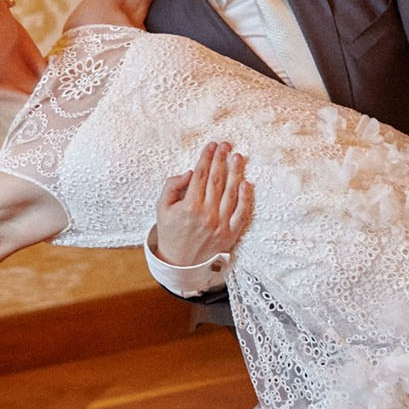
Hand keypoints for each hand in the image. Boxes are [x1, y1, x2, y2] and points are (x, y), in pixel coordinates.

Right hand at [154, 141, 252, 266]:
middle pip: (216, 180)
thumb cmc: (171, 232)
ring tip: (237, 157)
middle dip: (221, 159)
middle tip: (225, 145)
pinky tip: (246, 183)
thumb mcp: (162, 208)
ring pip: (231, 192)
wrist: (180, 263)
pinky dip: (245, 198)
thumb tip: (190, 172)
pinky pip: (241, 213)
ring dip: (235, 172)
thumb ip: (172, 187)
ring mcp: (220, 224)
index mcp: (189, 206)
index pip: (200, 175)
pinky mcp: (230, 233)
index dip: (206, 158)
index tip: (211, 145)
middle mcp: (206, 214)